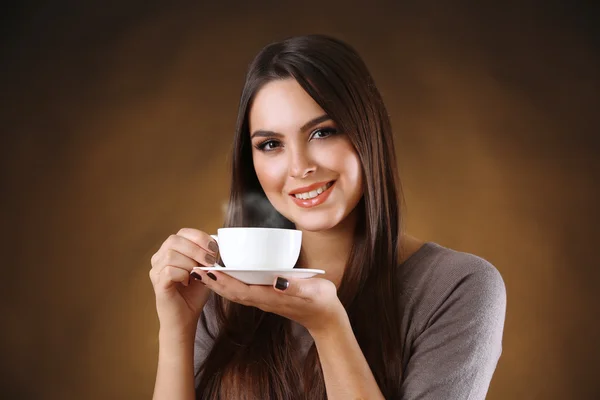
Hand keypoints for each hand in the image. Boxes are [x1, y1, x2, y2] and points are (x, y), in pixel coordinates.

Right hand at [149, 228, 217, 335]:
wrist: (186, 319)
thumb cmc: (194, 294)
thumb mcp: (205, 270)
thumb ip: (207, 256)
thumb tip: (216, 243)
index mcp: (171, 250)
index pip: (182, 233)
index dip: (199, 237)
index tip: (214, 248)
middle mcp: (159, 258)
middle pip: (174, 240)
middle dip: (196, 249)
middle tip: (210, 261)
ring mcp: (156, 271)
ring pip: (171, 254)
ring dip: (190, 262)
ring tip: (198, 274)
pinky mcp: (158, 284)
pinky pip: (169, 271)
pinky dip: (183, 274)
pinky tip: (188, 282)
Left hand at [192, 269, 346, 334]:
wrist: (326, 319)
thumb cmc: (321, 303)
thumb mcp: (313, 291)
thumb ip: (296, 286)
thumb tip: (277, 280)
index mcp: (270, 298)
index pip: (240, 290)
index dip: (222, 281)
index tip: (207, 271)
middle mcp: (263, 300)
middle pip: (231, 292)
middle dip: (213, 281)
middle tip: (195, 267)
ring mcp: (264, 300)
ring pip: (235, 292)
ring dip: (218, 283)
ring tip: (203, 270)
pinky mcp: (267, 297)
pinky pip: (243, 291)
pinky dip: (229, 283)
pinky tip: (225, 274)